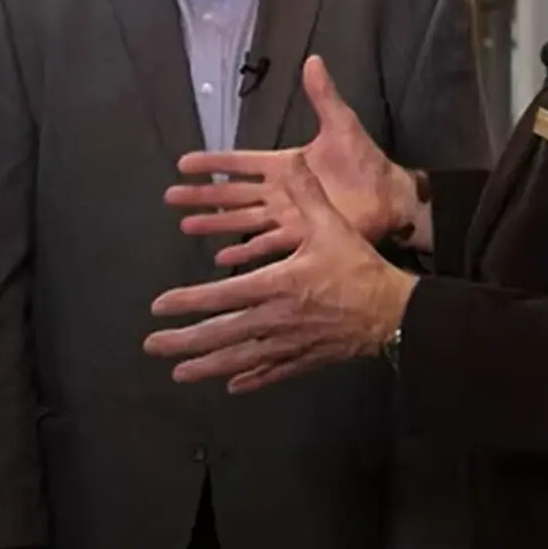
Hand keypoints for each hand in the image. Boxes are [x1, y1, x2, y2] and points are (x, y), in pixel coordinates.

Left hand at [144, 151, 417, 391]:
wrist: (395, 311)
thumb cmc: (359, 267)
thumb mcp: (332, 225)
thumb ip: (308, 194)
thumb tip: (293, 162)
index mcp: (278, 284)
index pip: (223, 295)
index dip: (189, 301)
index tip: (159, 306)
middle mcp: (277, 318)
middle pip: (223, 333)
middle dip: (185, 341)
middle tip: (152, 346)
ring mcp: (290, 343)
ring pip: (241, 358)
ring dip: (208, 366)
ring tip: (179, 372)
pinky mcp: (306, 358)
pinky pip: (273, 371)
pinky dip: (251, 378)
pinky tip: (231, 386)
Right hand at [164, 55, 421, 270]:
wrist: (389, 197)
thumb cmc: (365, 162)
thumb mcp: (342, 125)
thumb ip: (324, 96)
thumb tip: (313, 60)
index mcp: (284, 165)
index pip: (239, 162)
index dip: (213, 162)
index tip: (183, 163)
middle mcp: (279, 192)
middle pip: (232, 193)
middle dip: (202, 195)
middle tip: (171, 197)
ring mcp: (288, 216)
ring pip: (243, 220)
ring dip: (215, 224)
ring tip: (187, 226)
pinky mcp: (302, 237)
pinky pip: (268, 245)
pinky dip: (247, 251)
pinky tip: (223, 257)